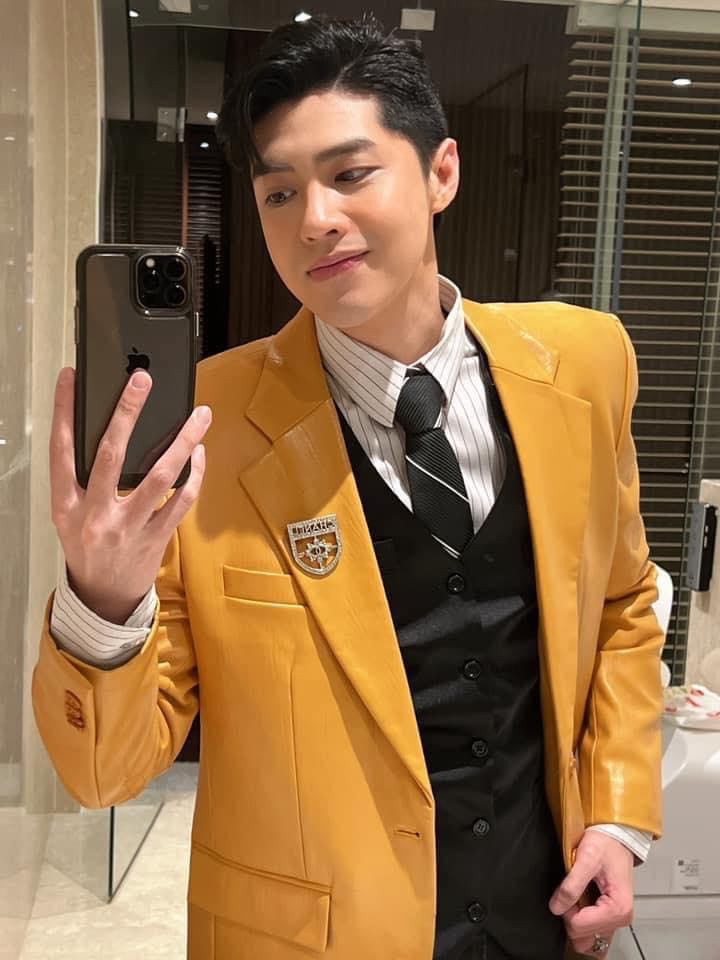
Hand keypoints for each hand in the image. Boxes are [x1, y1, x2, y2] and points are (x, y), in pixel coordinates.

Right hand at [50, 367, 211, 621]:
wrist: (103, 598)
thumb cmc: (87, 546)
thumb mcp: (70, 514)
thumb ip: (81, 478)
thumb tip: (109, 427)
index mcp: (66, 504)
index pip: (61, 449)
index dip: (63, 411)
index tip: (71, 376)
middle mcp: (95, 514)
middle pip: (110, 455)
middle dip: (126, 413)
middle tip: (142, 379)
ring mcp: (128, 527)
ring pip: (159, 477)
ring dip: (183, 442)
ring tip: (199, 414)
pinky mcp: (156, 538)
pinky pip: (182, 501)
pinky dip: (194, 475)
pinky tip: (200, 454)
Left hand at [548, 829, 634, 955]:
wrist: (616, 837)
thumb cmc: (606, 844)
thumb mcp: (586, 858)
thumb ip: (571, 885)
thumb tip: (556, 907)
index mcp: (618, 908)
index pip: (580, 927)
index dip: (566, 910)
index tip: (566, 891)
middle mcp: (621, 918)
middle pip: (583, 937)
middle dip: (571, 916)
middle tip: (571, 892)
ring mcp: (616, 920)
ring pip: (587, 939)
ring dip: (576, 920)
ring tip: (577, 896)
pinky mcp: (611, 917)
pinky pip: (592, 932)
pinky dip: (582, 921)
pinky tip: (581, 903)